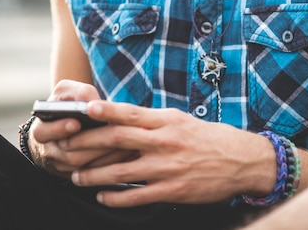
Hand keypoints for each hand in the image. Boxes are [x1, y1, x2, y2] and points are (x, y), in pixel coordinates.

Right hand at [27, 80, 131, 177]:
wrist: (66, 124)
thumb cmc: (66, 104)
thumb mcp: (66, 92)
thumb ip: (79, 93)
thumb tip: (94, 102)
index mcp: (41, 131)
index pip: (44, 133)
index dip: (59, 129)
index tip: (76, 123)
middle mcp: (49, 152)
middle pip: (70, 154)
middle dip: (93, 144)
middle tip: (112, 133)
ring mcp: (63, 168)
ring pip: (84, 167)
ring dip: (105, 154)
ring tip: (124, 141)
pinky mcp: (77, 177)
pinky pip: (93, 174)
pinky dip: (110, 163)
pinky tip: (126, 150)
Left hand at [68, 100, 276, 207]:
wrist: (240, 160)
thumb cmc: (207, 137)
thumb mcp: (180, 120)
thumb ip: (153, 121)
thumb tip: (122, 119)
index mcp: (166, 121)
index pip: (130, 113)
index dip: (107, 111)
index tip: (85, 109)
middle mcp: (164, 141)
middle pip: (118, 140)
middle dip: (89, 143)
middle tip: (67, 146)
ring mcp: (167, 167)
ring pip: (122, 171)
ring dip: (95, 175)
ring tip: (76, 175)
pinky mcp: (172, 190)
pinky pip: (137, 196)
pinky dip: (116, 197)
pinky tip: (102, 197)